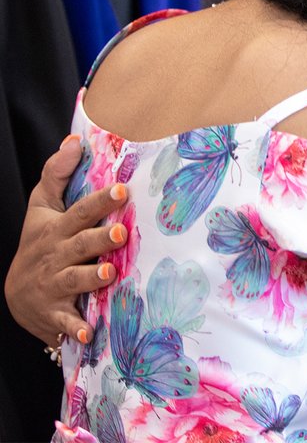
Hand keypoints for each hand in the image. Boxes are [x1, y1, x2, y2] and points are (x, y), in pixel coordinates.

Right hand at [4, 136, 128, 346]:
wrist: (17, 293)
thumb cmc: (40, 241)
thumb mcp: (42, 207)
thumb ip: (57, 173)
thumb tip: (75, 140)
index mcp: (57, 229)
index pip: (80, 211)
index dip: (100, 201)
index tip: (121, 190)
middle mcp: (57, 256)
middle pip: (80, 245)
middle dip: (99, 240)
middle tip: (120, 235)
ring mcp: (55, 285)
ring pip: (75, 280)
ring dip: (91, 279)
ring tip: (110, 275)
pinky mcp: (55, 313)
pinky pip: (65, 322)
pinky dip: (75, 328)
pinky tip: (88, 332)